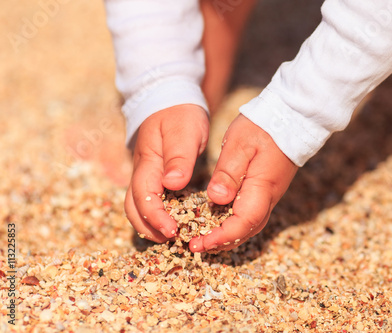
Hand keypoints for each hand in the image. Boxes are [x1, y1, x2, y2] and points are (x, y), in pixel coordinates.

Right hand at [125, 104, 208, 241]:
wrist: (171, 100)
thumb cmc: (180, 114)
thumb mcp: (184, 131)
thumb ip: (179, 157)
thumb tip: (172, 184)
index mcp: (147, 162)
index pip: (144, 196)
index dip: (155, 217)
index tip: (172, 231)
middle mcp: (142, 172)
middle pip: (133, 207)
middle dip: (148, 227)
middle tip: (171, 240)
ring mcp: (146, 174)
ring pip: (138, 205)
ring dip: (150, 224)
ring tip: (172, 236)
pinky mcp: (154, 176)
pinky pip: (150, 200)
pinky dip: (157, 215)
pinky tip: (174, 221)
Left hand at [189, 114, 297, 251]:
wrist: (293, 116)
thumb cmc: (264, 126)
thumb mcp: (240, 144)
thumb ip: (228, 172)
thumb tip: (216, 199)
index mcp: (262, 187)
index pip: (243, 223)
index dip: (221, 237)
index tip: (199, 244)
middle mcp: (269, 196)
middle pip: (247, 230)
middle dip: (222, 242)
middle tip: (196, 246)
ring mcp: (271, 194)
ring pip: (250, 225)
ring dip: (228, 236)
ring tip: (205, 239)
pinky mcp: (268, 188)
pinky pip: (252, 214)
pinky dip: (235, 224)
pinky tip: (220, 221)